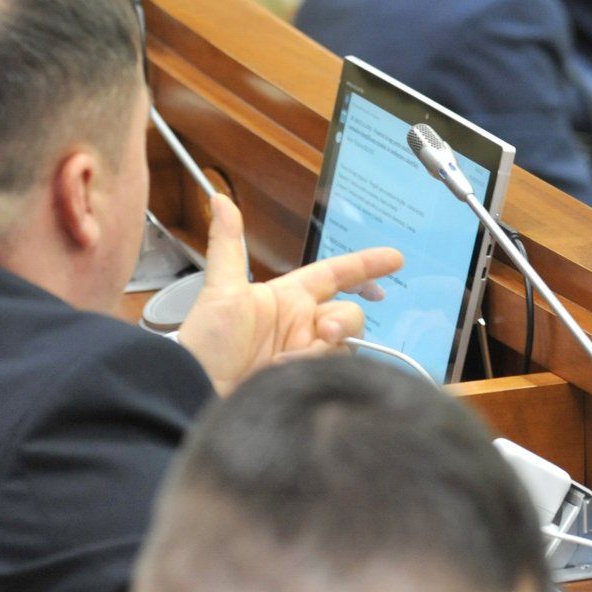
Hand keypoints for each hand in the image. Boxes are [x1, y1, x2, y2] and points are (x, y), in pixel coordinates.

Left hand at [178, 194, 402, 395]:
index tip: (395, 258)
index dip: (365, 265)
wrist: (196, 392)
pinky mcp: (308, 380)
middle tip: (325, 331)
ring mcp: (306, 354)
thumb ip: (227, 244)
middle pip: (348, 312)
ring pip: (346, 343)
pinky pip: (334, 370)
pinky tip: (291, 374)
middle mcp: (302, 325)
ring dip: (326, 348)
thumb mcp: (220, 290)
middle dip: (344, 319)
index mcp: (287, 298)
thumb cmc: (205, 342)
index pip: (336, 274)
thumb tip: (220, 199)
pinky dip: (319, 369)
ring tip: (291, 362)